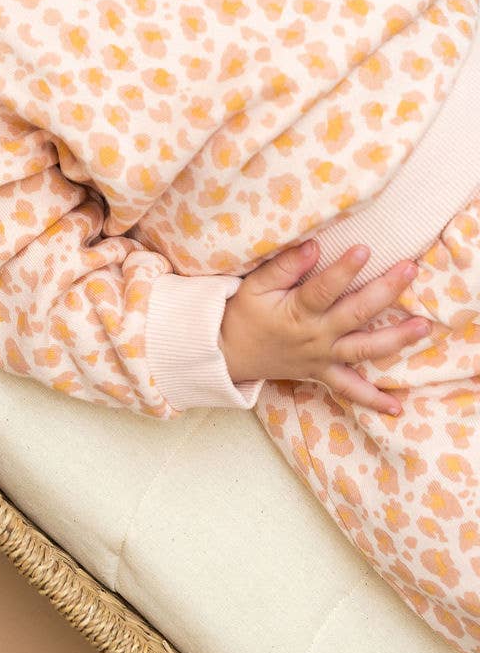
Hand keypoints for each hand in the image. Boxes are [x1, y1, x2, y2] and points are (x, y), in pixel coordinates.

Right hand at [218, 239, 431, 414]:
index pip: (323, 289)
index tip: (364, 249)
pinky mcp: (322, 373)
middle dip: (385, 291)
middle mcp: (315, 336)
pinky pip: (349, 390)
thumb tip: (313, 246)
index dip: (344, 270)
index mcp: (297, 312)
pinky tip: (397, 406)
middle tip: (410, 269)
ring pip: (364, 350)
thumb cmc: (243, 313)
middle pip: (355, 314)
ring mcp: (322, 358)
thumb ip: (283, 267)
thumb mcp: (254, 286)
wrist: (228, 353)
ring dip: (396, 339)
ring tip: (423, 326)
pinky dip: (372, 399)